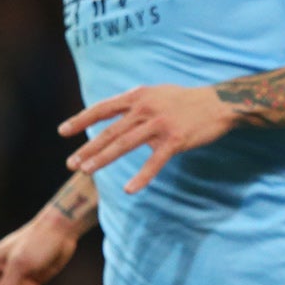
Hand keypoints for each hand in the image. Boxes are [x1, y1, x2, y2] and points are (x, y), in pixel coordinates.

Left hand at [61, 83, 235, 192]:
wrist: (220, 103)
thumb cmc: (188, 100)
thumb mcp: (157, 94)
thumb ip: (137, 104)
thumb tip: (121, 118)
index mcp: (138, 97)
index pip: (102, 109)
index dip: (81, 120)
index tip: (63, 132)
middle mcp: (145, 109)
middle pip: (110, 131)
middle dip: (88, 148)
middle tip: (71, 163)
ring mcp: (159, 125)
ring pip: (124, 144)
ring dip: (103, 159)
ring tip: (86, 172)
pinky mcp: (175, 140)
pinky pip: (154, 162)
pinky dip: (142, 176)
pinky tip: (130, 189)